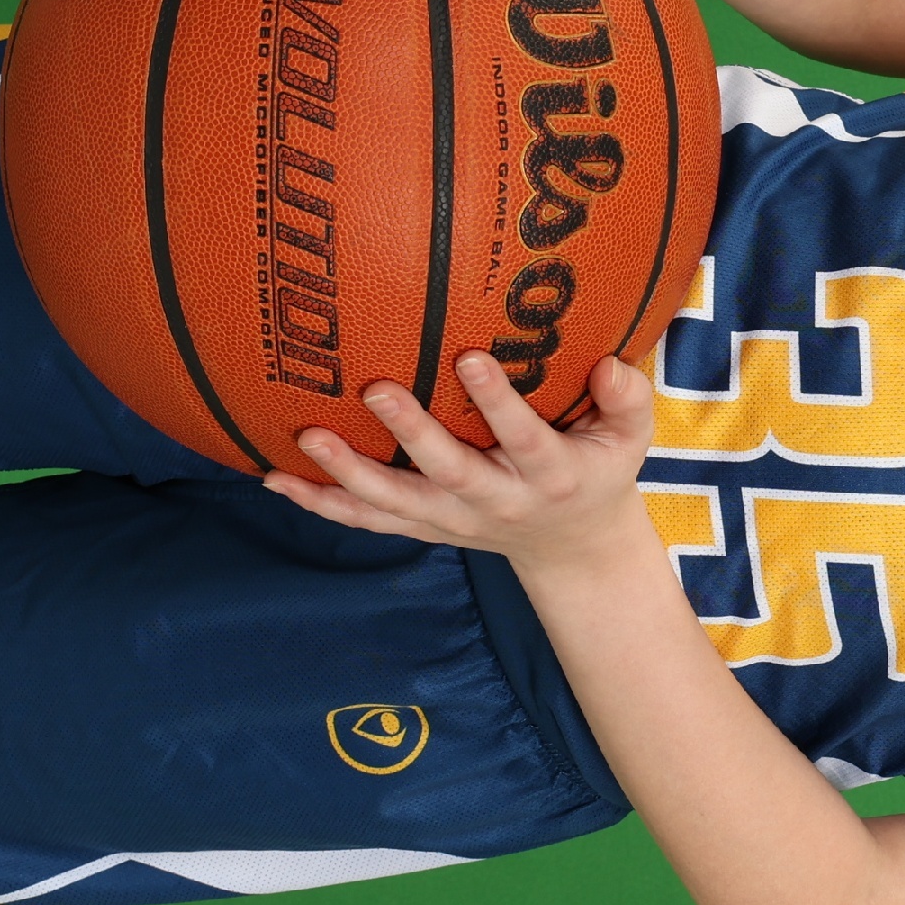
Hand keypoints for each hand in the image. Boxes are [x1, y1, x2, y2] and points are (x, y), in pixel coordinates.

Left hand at [263, 351, 663, 576]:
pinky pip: (365, 520)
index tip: (470, 357)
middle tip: (376, 388)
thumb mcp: (630, 440)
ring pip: (395, 502)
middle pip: (449, 472)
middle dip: (411, 434)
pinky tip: (274, 478)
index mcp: (549, 474)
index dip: (497, 403)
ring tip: (306, 439)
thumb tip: (610, 362)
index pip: (523, 438)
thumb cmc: (595, 469)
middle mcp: (496, 501)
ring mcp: (453, 520)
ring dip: (348, 474)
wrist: (570, 546)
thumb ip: (628, 400)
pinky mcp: (421, 527)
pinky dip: (319, 503)